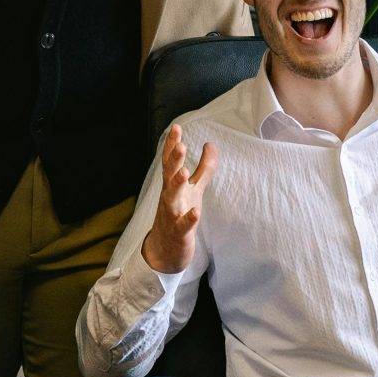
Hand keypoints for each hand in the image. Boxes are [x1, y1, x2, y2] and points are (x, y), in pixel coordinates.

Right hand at [139, 124, 217, 275]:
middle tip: (180, 145)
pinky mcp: (179, 233)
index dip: (173, 145)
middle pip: (169, 176)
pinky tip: (196, 212)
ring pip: (172, 198)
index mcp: (172, 185)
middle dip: (174, 161)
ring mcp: (172, 215)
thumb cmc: (180, 213)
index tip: (176, 127)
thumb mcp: (194, 189)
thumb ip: (204, 168)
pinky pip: (183, 225)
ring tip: (183, 172)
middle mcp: (170, 197)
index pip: (171, 162)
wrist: (166, 249)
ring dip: (177, 185)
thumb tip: (211, 144)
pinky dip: (189, 219)